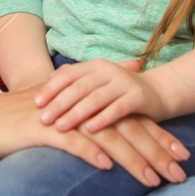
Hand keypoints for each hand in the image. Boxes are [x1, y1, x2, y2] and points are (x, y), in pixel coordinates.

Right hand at [0, 87, 188, 188]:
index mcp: (85, 101)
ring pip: (105, 136)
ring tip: (154, 180)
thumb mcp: (57, 103)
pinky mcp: (40, 129)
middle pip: (125, 125)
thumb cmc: (17, 116)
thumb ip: (92, 93)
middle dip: (156, 148)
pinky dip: (90, 154)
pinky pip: (70, 141)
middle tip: (182, 169)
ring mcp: (60, 116)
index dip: (157, 134)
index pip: (128, 117)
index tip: (182, 153)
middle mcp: (78, 105)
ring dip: (132, 159)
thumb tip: (128, 72)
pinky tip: (107, 168)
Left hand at [36, 57, 167, 132]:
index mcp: (95, 66)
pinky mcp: (138, 97)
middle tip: (42, 118)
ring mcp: (124, 82)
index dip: (51, 89)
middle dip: (59, 103)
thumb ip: (75, 80)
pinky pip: (117, 108)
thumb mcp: (97, 83)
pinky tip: (89, 129)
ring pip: (95, 98)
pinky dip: (103, 118)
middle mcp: (108, 70)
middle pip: (79, 87)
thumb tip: (47, 80)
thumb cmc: (120, 92)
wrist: (159, 93)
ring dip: (76, 113)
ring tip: (60, 126)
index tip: (35, 103)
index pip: (68, 75)